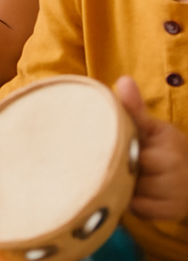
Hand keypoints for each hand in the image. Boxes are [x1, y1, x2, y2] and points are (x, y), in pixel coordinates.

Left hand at [114, 75, 187, 222]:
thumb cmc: (162, 146)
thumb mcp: (150, 126)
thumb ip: (135, 108)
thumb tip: (124, 81)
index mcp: (169, 144)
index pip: (132, 149)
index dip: (120, 148)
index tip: (116, 146)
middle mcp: (176, 169)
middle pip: (131, 171)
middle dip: (122, 167)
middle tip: (121, 161)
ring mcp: (177, 193)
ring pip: (134, 191)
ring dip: (126, 185)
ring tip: (131, 175)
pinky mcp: (171, 212)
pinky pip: (140, 210)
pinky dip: (134, 203)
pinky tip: (137, 192)